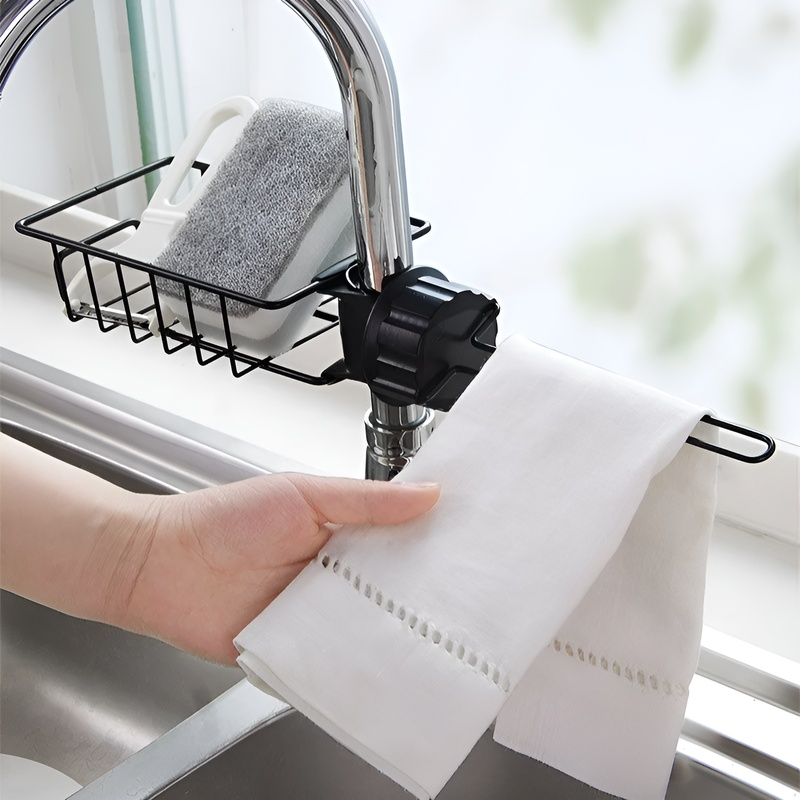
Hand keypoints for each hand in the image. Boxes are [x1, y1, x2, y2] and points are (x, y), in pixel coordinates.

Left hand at [109, 474, 439, 663]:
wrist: (162, 567)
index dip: (435, 544)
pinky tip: (386, 671)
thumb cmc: (224, 520)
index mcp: (343, 534)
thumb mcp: (303, 494)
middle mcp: (336, 577)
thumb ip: (365, 499)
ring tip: (440, 640)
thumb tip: (428, 492)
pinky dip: (359, 668)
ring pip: (372, 630)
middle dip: (426, 596)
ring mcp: (318, 616)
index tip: (474, 548)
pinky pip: (339, 665)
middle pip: (395, 590)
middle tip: (470, 601)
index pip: (402, 539)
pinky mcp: (299, 653)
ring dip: (395, 634)